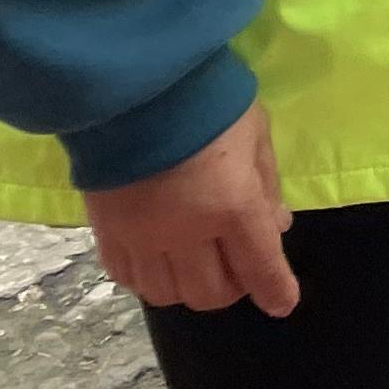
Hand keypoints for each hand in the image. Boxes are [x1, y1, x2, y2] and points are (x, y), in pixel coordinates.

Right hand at [85, 101, 297, 317]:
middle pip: (211, 293)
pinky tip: (159, 259)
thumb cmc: (207, 101)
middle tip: (238, 268)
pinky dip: (149, 279)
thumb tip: (277, 227)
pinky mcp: (106, 231)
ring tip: (198, 264)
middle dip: (233, 289)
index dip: (275, 291)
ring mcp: (142, 237)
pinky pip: (128, 278)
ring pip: (167, 294)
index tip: (282, 303)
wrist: (133, 85)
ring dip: (190, 287)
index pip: (260, 268)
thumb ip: (267, 185)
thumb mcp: (255, 133)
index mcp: (233, 207)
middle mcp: (186, 233)